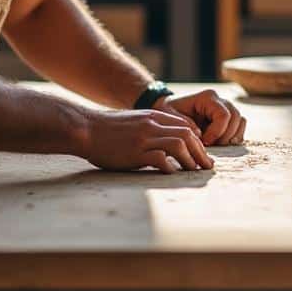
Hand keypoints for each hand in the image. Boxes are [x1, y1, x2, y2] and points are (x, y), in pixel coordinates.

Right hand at [81, 108, 212, 172]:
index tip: (201, 153)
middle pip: (187, 135)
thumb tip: (163, 144)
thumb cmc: (106, 129)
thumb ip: (149, 128)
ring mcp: (144, 138)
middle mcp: (152, 125)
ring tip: (195, 171)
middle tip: (207, 166)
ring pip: (179, 144)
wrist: (84, 128)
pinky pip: (161, 158)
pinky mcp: (135, 152)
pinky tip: (173, 174)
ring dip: (191, 159)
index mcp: (153, 117)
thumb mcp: (133, 121)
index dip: (198, 140)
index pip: (185, 125)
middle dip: (201, 151)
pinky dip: (171, 166)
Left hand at [156, 88, 245, 145]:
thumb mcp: (170, 116)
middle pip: (236, 117)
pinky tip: (222, 144)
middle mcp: (220, 100)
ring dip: (232, 136)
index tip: (204, 142)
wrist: (170, 110)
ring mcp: (226, 108)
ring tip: (217, 145)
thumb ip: (185, 124)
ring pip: (240, 121)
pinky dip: (235, 136)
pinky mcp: (228, 117)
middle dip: (225, 136)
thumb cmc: (169, 112)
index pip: (223, 115)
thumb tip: (201, 135)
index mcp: (207, 97)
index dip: (217, 132)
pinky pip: (240, 126)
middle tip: (211, 145)